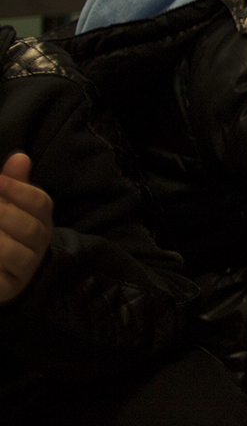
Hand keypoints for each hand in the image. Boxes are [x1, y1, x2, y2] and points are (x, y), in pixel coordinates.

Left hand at [0, 153, 51, 304]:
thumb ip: (12, 184)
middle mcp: (38, 245)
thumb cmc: (0, 233)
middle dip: (4, 214)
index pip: (40, 203)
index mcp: (41, 221)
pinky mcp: (8, 290)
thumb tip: (19, 156)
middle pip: (31, 228)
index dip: (19, 190)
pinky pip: (1, 280)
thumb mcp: (6, 206)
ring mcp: (25, 270)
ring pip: (16, 253)